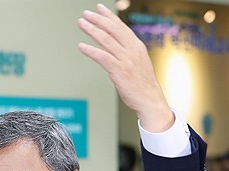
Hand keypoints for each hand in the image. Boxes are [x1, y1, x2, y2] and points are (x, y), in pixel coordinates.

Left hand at [77, 4, 172, 132]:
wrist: (150, 100)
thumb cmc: (142, 85)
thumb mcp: (137, 63)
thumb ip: (126, 53)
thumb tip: (112, 47)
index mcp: (137, 46)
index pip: (121, 27)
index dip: (109, 17)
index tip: (99, 9)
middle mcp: (132, 50)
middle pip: (113, 30)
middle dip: (98, 20)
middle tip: (86, 13)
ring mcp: (126, 60)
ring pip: (106, 40)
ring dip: (92, 30)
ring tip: (81, 23)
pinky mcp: (120, 71)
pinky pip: (102, 57)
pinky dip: (91, 50)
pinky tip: (81, 46)